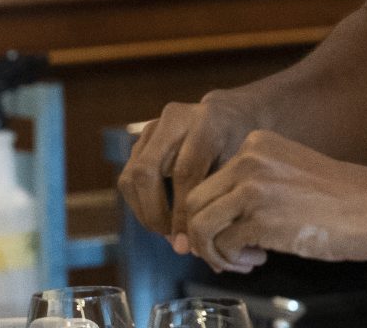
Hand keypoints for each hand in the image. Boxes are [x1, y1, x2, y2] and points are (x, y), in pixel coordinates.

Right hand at [117, 91, 268, 267]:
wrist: (230, 117)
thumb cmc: (238, 148)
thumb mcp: (239, 168)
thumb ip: (216, 202)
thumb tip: (188, 249)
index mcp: (205, 122)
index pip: (184, 172)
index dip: (182, 212)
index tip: (187, 242)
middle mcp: (174, 118)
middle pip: (146, 171)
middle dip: (155, 213)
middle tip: (171, 238)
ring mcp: (153, 127)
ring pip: (131, 176)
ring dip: (143, 212)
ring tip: (166, 231)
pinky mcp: (141, 139)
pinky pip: (128, 178)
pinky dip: (140, 204)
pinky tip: (161, 218)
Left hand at [182, 129, 366, 271]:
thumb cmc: (340, 199)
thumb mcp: (288, 174)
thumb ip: (250, 187)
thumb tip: (211, 222)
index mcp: (255, 143)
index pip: (205, 180)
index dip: (209, 214)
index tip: (226, 233)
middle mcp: (249, 158)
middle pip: (193, 203)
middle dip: (202, 236)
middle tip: (227, 254)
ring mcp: (253, 187)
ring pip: (200, 225)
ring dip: (214, 252)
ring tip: (242, 259)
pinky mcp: (262, 219)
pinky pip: (222, 246)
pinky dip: (232, 261)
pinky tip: (259, 259)